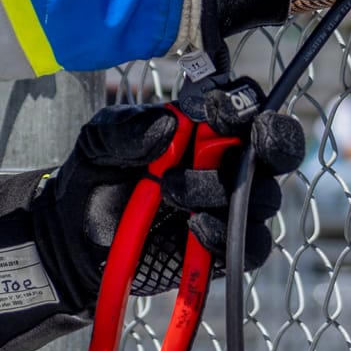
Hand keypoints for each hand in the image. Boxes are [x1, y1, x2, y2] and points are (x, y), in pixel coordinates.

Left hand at [0, 86, 304, 350]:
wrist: (72, 234)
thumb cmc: (94, 174)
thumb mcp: (101, 140)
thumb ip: (131, 128)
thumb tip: (170, 124)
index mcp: (206, 126)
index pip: (247, 104)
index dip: (242, 102)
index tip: (213, 109)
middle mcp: (228, 162)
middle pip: (278, 146)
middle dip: (269, 138)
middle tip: (236, 141)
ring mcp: (229, 206)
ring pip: (261, 196)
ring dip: (219, 190)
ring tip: (170, 190)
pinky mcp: (223, 249)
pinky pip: (250, 245)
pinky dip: (224, 234)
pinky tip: (192, 227)